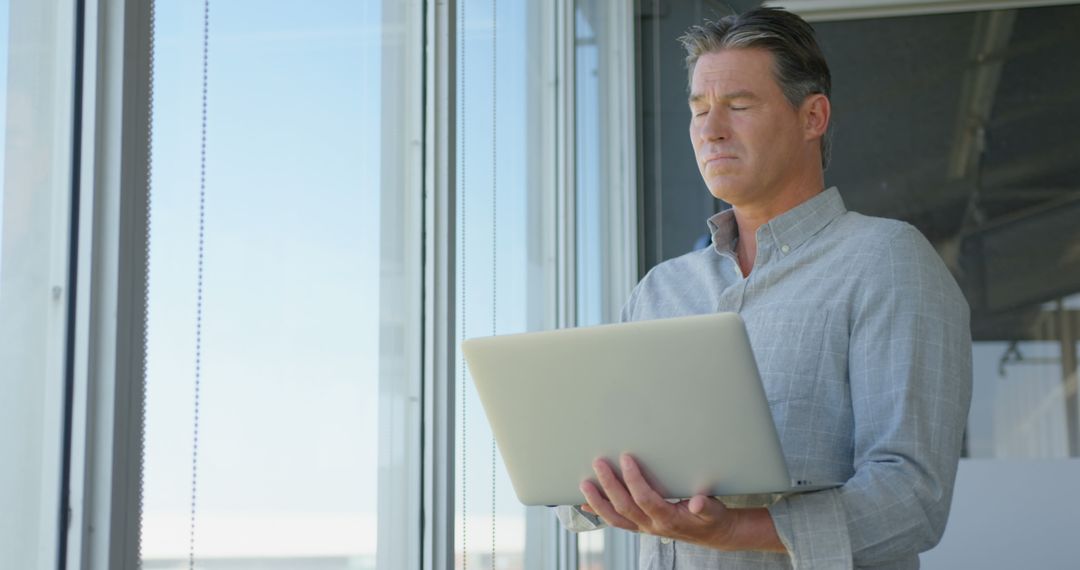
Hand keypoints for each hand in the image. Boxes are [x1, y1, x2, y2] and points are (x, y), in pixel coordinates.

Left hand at [579, 453, 784, 552]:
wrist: (712, 533)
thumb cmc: (711, 518)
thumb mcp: (715, 511)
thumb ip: (705, 506)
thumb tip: (696, 502)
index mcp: (668, 519)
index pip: (645, 499)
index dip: (634, 479)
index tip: (626, 458)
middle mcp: (652, 525)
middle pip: (624, 506)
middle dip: (609, 484)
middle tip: (599, 463)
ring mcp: (644, 527)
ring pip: (615, 517)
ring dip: (598, 501)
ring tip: (585, 484)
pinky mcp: (640, 525)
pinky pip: (616, 520)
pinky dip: (599, 512)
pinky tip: (585, 504)